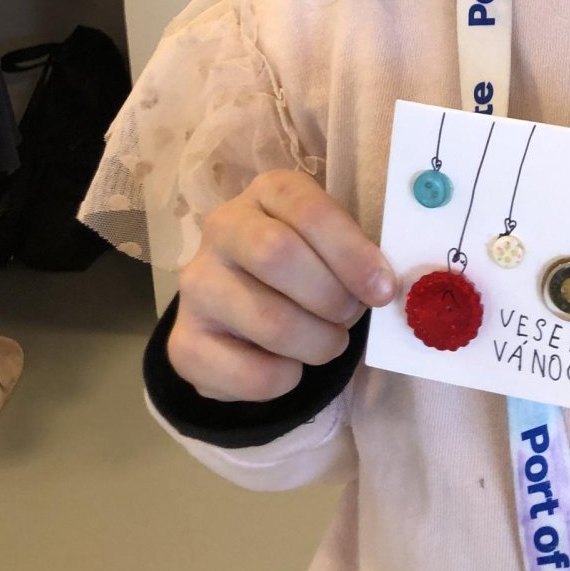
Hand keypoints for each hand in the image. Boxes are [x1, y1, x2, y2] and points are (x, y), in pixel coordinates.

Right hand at [169, 170, 396, 403]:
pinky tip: (291, 366)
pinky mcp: (184, 342)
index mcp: (268, 192)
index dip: (351, 252)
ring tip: (329, 342)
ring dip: (317, 342)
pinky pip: (249, 372)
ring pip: (269, 319)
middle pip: (277, 254)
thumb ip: (357, 255)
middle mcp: (223, 227)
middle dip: (330, 295)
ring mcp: (197, 284)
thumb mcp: (331, 245)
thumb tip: (385, 286)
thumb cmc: (306, 267)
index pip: (308, 210)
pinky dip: (287, 378)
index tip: (382, 289)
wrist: (242, 315)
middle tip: (350, 315)